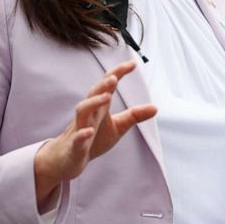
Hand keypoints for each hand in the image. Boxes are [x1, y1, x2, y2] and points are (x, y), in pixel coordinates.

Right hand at [34, 61, 156, 209]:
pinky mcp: (75, 146)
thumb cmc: (93, 139)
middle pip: (93, 94)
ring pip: (82, 111)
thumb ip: (134, 116)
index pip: (108, 86)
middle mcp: (89, 114)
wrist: (68, 159)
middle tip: (115, 77)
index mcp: (99, 108)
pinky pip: (77, 138)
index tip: (133, 64)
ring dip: (93, 102)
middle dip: (103, 85)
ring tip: (107, 97)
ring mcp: (80, 128)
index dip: (118, 74)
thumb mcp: (118, 127)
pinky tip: (89, 132)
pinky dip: (82, 134)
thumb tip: (155, 107)